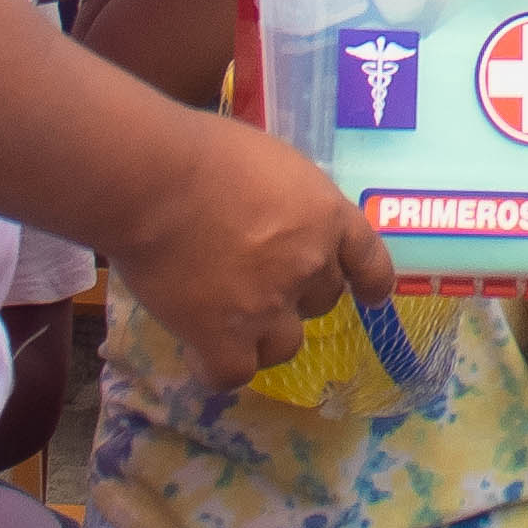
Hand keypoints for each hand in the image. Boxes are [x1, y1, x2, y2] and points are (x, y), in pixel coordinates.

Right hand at [110, 112, 381, 396]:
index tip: (371, 296)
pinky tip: (197, 352)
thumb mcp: (268, 162)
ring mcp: (269, 307)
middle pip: (321, 301)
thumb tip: (269, 216)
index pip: (368, 259)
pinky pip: (232, 373)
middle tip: (253, 282)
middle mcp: (309, 265)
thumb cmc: (202, 153)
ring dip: (261, 337)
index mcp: (326, 216)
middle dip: (295, 296)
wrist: (155, 181)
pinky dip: (215, 368)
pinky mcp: (223, 338)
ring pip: (284, 346)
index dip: (371, 282)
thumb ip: (284, 200)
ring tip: (226, 322)